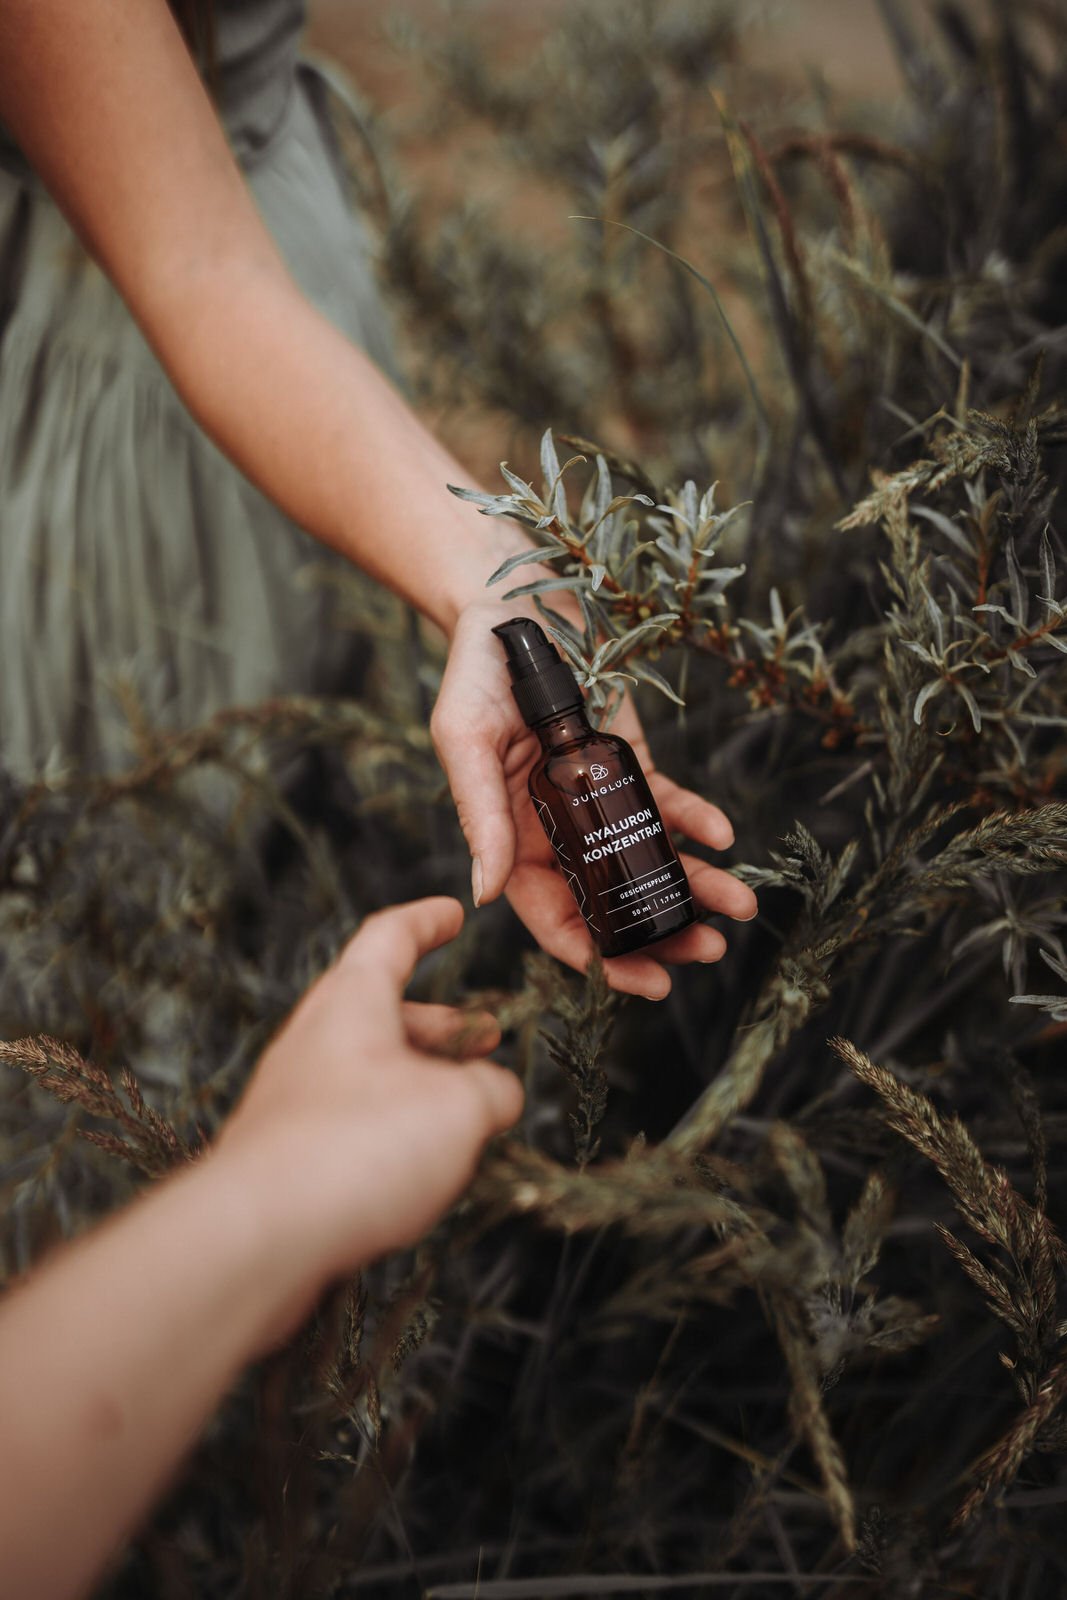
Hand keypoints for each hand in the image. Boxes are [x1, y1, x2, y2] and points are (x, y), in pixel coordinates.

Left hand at [215, 897, 522, 1331]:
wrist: (256, 1237)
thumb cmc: (357, 1149)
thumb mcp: (459, 1108)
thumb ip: (490, 1090)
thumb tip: (496, 1095)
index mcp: (351, 1002)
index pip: (389, 938)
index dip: (426, 922)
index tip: (451, 914)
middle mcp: (314, 1042)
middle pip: (379, 1011)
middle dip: (440, 1023)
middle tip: (486, 1035)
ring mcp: (293, 1100)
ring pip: (365, 1073)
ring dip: (420, 1081)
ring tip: (466, 1112)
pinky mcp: (284, 1157)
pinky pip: (346, 1125)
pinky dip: (390, 1130)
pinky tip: (420, 1167)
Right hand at [431, 600, 758, 999]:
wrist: (517, 603)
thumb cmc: (475, 672)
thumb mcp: (465, 740)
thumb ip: (476, 814)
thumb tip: (483, 894)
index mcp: (512, 840)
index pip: (554, 917)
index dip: (595, 956)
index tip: (641, 981)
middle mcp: (559, 832)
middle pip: (612, 901)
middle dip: (660, 932)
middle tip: (706, 950)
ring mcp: (600, 800)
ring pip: (649, 861)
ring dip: (694, 889)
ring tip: (738, 909)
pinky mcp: (633, 763)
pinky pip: (669, 804)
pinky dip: (698, 822)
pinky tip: (724, 837)